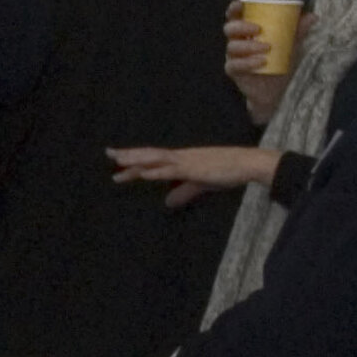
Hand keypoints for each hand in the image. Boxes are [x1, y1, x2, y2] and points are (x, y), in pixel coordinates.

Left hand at [108, 143, 283, 209]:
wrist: (247, 163)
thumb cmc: (227, 171)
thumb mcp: (200, 184)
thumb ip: (183, 192)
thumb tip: (167, 203)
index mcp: (181, 159)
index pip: (153, 158)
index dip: (135, 159)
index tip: (118, 159)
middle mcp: (180, 156)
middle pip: (149, 155)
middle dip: (129, 155)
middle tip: (109, 153)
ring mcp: (185, 161)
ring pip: (155, 159)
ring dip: (137, 160)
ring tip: (119, 160)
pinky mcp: (193, 168)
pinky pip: (170, 170)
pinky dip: (155, 171)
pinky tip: (143, 173)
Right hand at [219, 8, 292, 120]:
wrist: (277, 88)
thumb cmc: (281, 61)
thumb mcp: (291, 44)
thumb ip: (299, 30)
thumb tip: (313, 16)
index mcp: (247, 30)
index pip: (235, 16)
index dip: (234, 8)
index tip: (240, 4)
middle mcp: (237, 41)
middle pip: (229, 29)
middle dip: (241, 26)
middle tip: (258, 29)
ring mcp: (234, 57)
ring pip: (232, 47)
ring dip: (248, 46)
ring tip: (267, 48)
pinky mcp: (234, 72)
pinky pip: (234, 65)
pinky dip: (248, 62)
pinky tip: (261, 62)